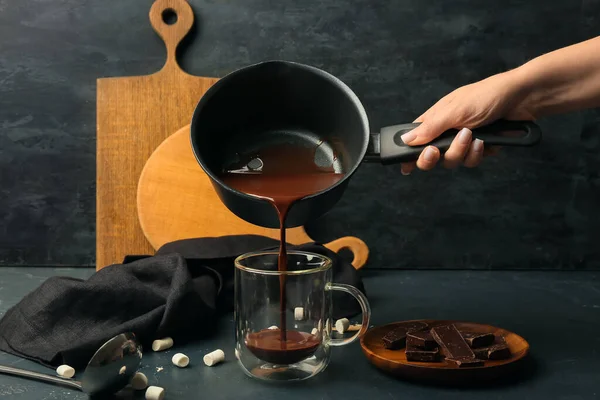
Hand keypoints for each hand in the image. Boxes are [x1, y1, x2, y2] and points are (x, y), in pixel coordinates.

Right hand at [400, 70, 535, 173]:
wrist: (523, 98)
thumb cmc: (486, 96)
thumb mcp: (454, 111)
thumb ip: (430, 128)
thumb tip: (405, 139)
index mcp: (435, 119)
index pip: (415, 139)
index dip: (409, 153)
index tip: (406, 166)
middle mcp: (447, 130)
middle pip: (432, 156)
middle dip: (435, 157)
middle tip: (436, 152)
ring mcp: (464, 140)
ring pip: (453, 161)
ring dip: (462, 152)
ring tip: (473, 137)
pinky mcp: (481, 147)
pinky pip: (473, 160)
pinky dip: (479, 153)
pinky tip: (486, 141)